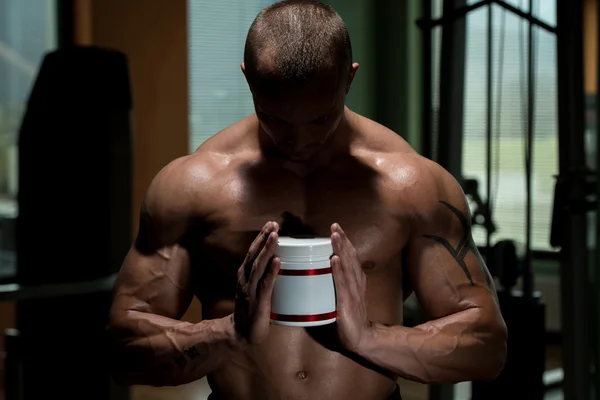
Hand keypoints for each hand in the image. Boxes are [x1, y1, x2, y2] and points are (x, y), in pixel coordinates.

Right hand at [233, 221, 279, 344]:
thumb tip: (282, 264)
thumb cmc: (252, 310)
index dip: (261, 237)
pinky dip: (272, 271)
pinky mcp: (258, 301)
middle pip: (254, 254)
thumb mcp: (256, 289)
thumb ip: (265, 277)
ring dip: (267, 249)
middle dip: (263, 238)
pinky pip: (265, 284)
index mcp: (245, 275)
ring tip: (275, 236)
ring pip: (258, 265)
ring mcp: (250, 290)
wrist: (241, 333)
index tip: (270, 224)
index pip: (252, 252)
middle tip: (273, 224)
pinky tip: (278, 261)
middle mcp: (245, 279)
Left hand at [330, 223, 372, 352]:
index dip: (345, 242)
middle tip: (334, 225)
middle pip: (350, 257)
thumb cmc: (350, 319)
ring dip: (340, 249)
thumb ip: (338, 286)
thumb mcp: (345, 297)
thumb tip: (324, 275)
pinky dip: (338, 269)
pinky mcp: (347, 302)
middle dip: (342, 240)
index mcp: (356, 281)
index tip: (337, 229)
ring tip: (334, 235)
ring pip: (347, 266)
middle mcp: (357, 282)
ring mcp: (353, 291)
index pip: (351, 258)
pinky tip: (334, 258)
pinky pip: (342, 283)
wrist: (361, 338)